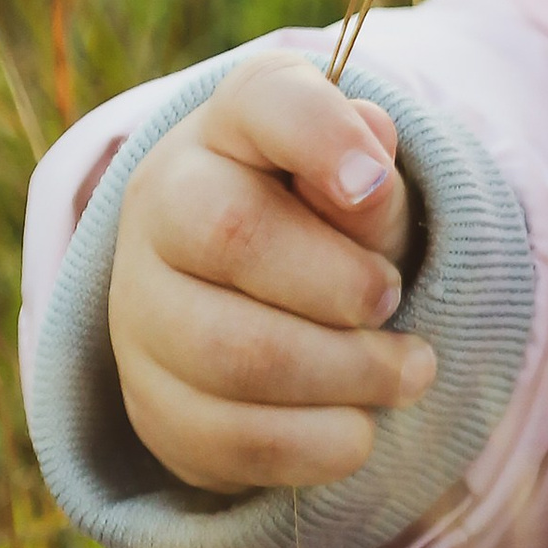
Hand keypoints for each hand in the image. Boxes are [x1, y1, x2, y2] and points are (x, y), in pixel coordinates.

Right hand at [108, 53, 431, 494]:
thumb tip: (369, 166)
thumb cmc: (333, 216)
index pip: (265, 102)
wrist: (266, 292)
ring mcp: (140, 305)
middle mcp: (164, 200)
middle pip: (233, 234)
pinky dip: (309, 445)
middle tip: (397, 302)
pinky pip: (221, 437)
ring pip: (228, 350)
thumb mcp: (366, 179)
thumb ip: (371, 169)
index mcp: (231, 121)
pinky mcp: (149, 400)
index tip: (375, 183)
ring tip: (406, 374)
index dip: (322, 137)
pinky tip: (357, 432)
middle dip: (341, 283)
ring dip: (340, 373)